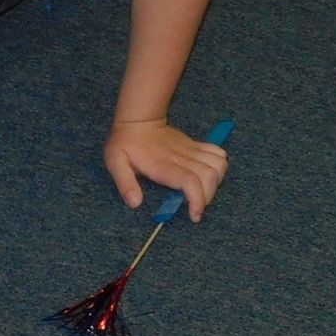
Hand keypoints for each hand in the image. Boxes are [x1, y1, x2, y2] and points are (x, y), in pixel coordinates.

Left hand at [104, 118, 228, 221]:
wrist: (137, 120)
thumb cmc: (125, 143)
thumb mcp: (115, 162)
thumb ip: (124, 183)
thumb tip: (135, 203)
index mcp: (163, 165)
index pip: (190, 181)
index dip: (198, 200)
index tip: (194, 215)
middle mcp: (181, 157)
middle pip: (209, 177)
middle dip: (208, 196)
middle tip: (195, 205)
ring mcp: (191, 150)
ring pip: (218, 165)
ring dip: (216, 182)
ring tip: (202, 191)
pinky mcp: (196, 145)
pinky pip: (219, 153)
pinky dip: (220, 166)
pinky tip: (208, 174)